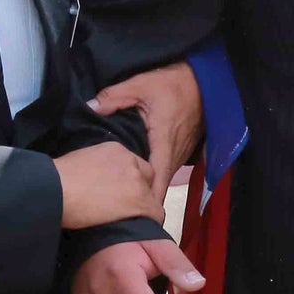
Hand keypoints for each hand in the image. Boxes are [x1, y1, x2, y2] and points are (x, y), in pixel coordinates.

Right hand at [52, 141, 162, 228]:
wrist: (53, 190)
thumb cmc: (54, 180)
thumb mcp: (79, 161)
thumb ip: (96, 168)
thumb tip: (95, 182)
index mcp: (115, 149)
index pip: (133, 165)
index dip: (129, 181)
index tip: (119, 193)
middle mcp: (130, 161)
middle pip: (146, 178)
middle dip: (139, 192)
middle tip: (124, 208)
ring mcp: (136, 181)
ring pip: (151, 196)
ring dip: (142, 208)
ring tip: (129, 221)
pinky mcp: (138, 200)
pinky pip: (155, 213)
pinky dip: (149, 222)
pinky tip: (139, 230)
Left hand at [90, 61, 202, 201]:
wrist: (203, 79)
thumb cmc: (173, 83)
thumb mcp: (140, 84)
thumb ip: (114, 97)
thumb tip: (90, 107)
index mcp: (163, 141)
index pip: (158, 178)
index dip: (148, 198)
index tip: (137, 214)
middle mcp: (175, 152)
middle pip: (161, 183)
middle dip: (146, 199)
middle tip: (123, 212)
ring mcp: (182, 151)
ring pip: (165, 177)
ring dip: (152, 189)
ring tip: (130, 202)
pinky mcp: (183, 148)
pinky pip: (169, 168)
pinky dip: (158, 177)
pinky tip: (143, 180)